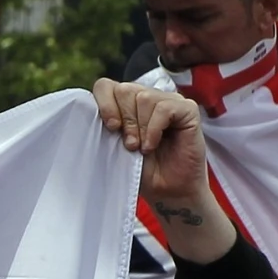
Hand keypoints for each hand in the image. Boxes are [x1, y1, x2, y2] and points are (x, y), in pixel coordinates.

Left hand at [91, 78, 236, 265]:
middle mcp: (147, 97)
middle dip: (124, 121)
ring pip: (144, 97)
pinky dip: (155, 129)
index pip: (105, 86)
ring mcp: (168, 100)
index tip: (111, 129)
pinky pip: (164, 108)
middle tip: (130, 145)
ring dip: (140, 127)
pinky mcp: (187, 109)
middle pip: (125, 90)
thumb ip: (107, 125)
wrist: (168, 192)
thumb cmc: (142, 171)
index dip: (104, 104)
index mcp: (126, 103)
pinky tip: (153, 145)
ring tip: (142, 148)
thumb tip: (90, 110)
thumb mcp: (116, 147)